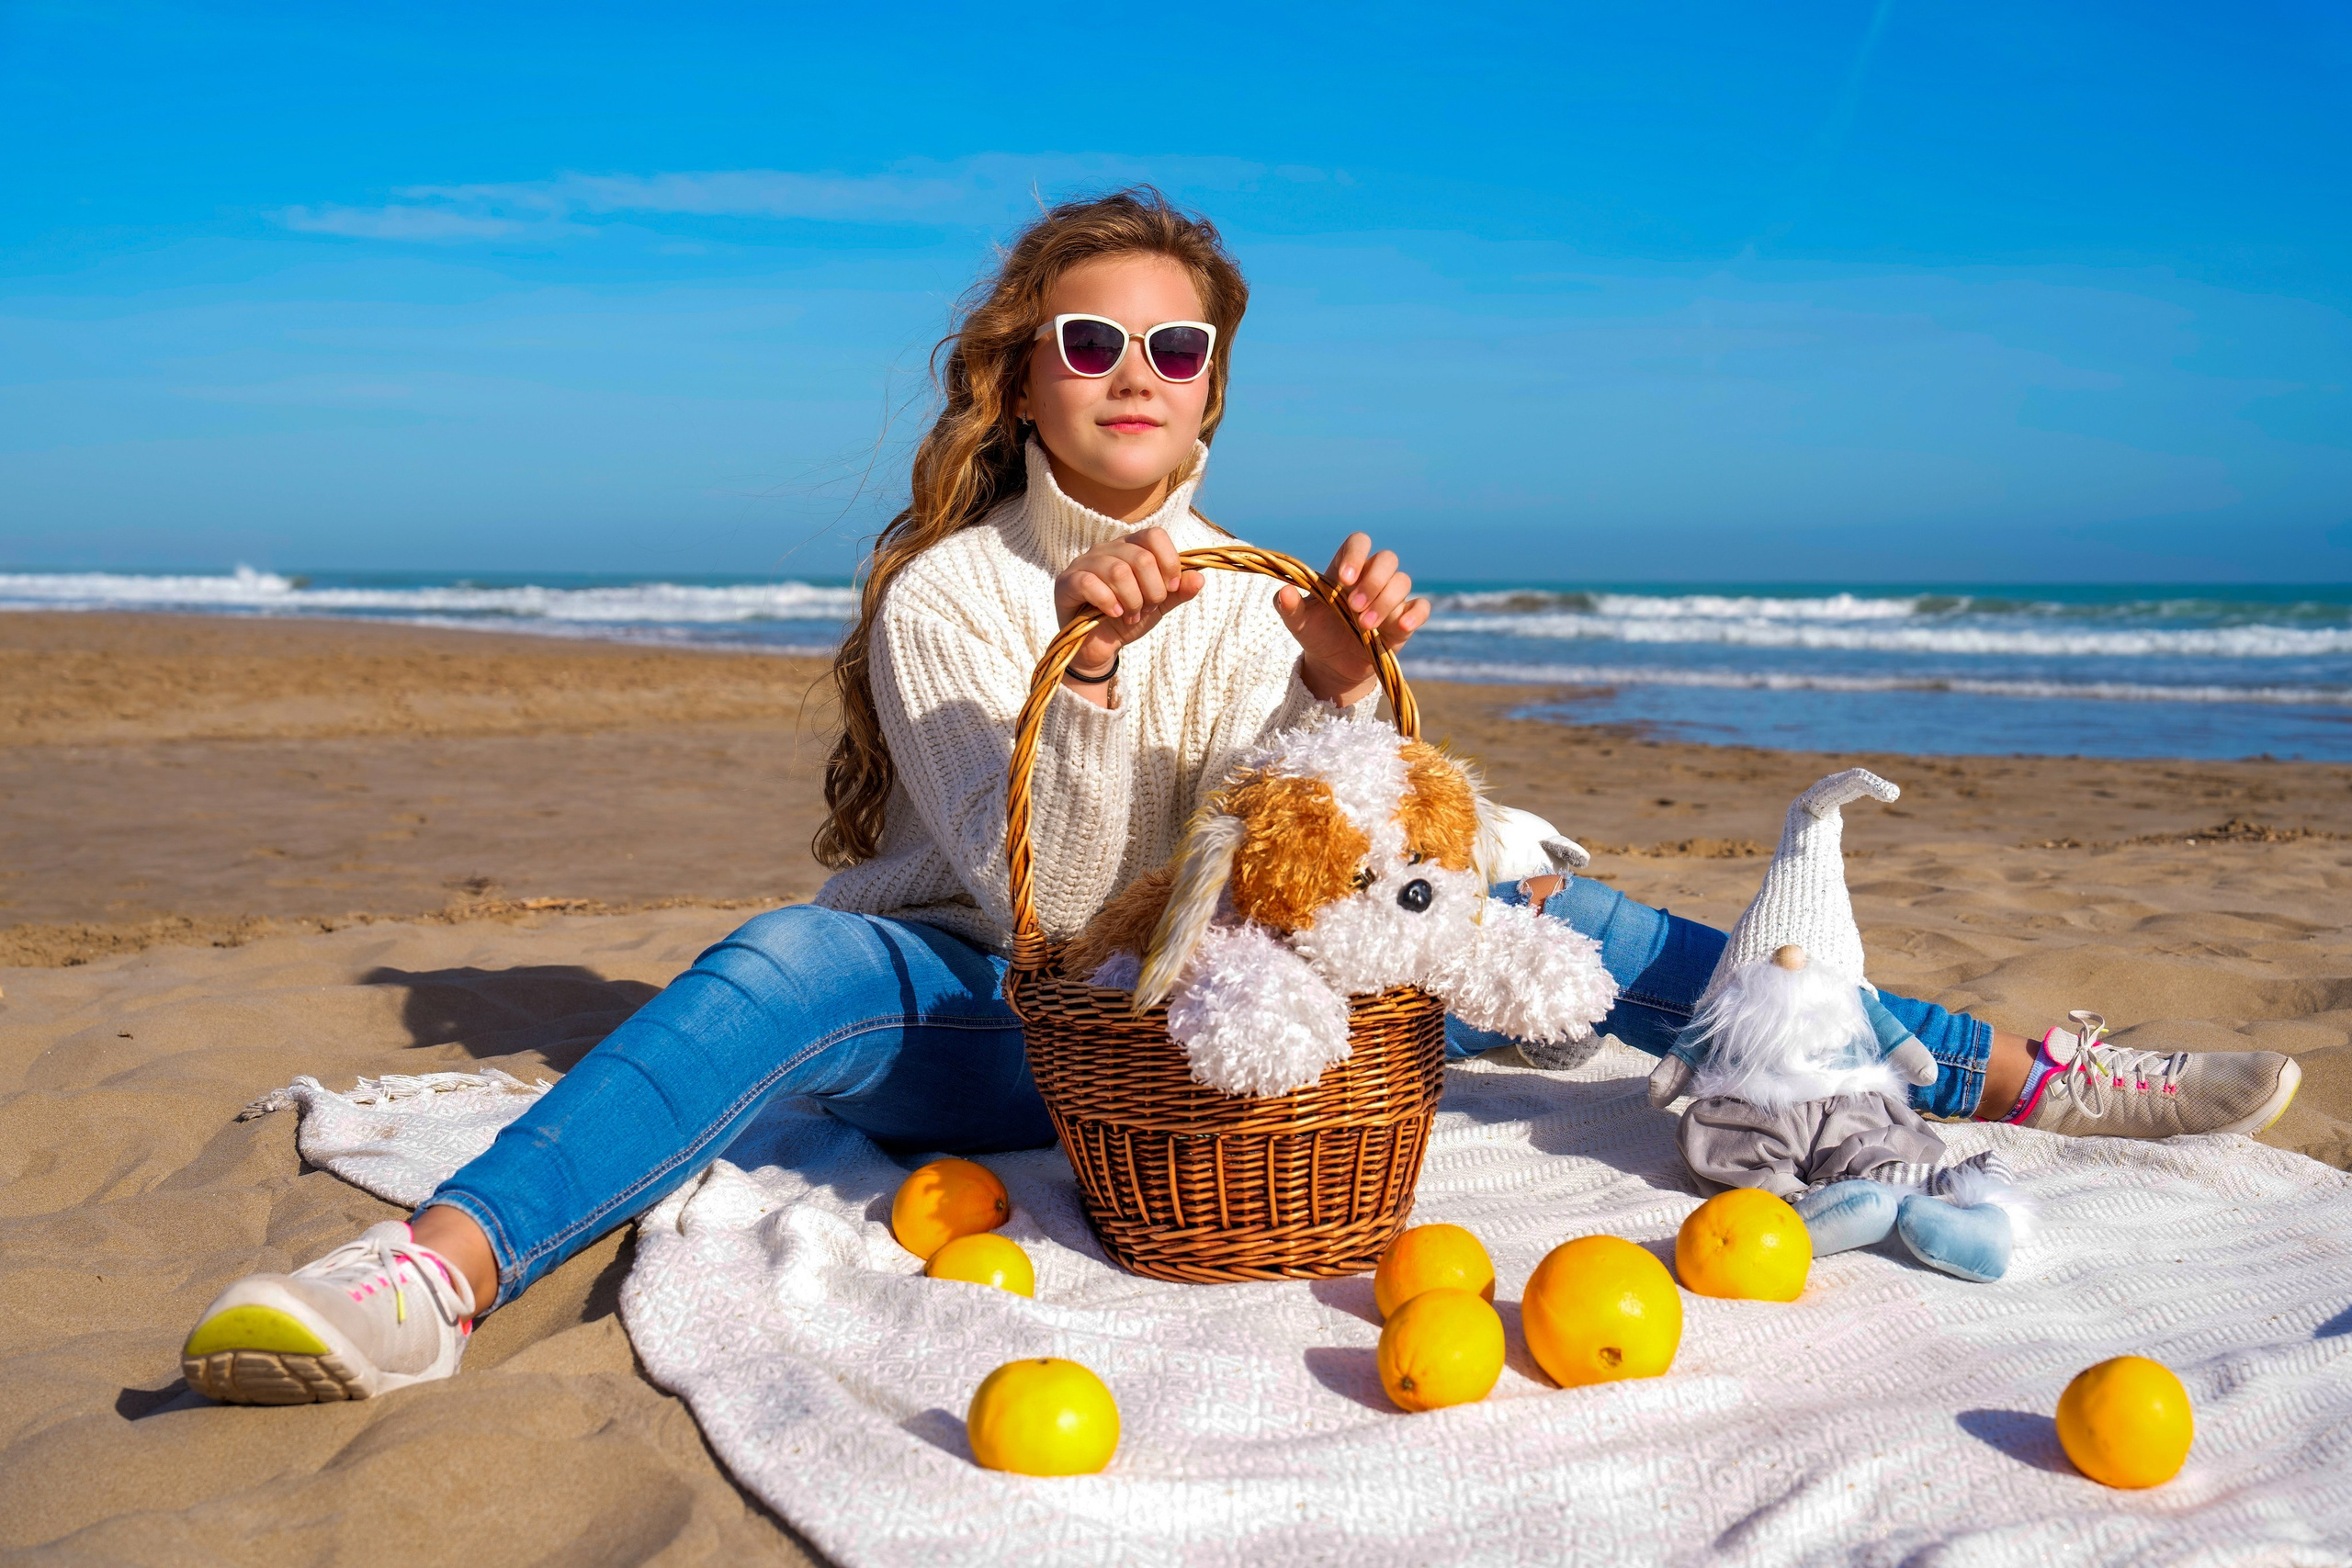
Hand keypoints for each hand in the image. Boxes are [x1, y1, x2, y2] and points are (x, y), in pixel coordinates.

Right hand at [1052, 526, 1204, 702]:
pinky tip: (1113, 614)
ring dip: (1132, 600)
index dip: (1169, 563)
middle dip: (1152, 590)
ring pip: (1118, 571)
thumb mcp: (1159, 606)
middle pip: (1141, 558)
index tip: (1171, 589)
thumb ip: (1179, 592)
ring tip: (1130, 615)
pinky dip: (1109, 602)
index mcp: (1131, 547)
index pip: (1155, 535)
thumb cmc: (1127, 619)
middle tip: (1146, 608)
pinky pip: (1091, 583)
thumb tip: (1200, 577)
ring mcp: (1084, 563)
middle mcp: (1107, 548)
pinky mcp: (1067, 582)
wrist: (1098, 647)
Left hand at [1274, 532, 1431, 705]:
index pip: (1358, 543)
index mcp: (1347, 571)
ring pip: (1403, 582)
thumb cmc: (1317, 634)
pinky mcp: (1404, 620)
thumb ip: (1288, 607)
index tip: (1344, 578)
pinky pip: (1421, 608)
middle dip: (1372, 581)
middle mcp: (1372, 579)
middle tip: (1353, 607)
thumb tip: (1285, 592)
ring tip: (1364, 626)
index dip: (1355, 555)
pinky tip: (1400, 627)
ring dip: (1385, 601)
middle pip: (1387, 559)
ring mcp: (1391, 599)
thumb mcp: (1298, 622)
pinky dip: (1415, 615)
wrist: (1333, 664)